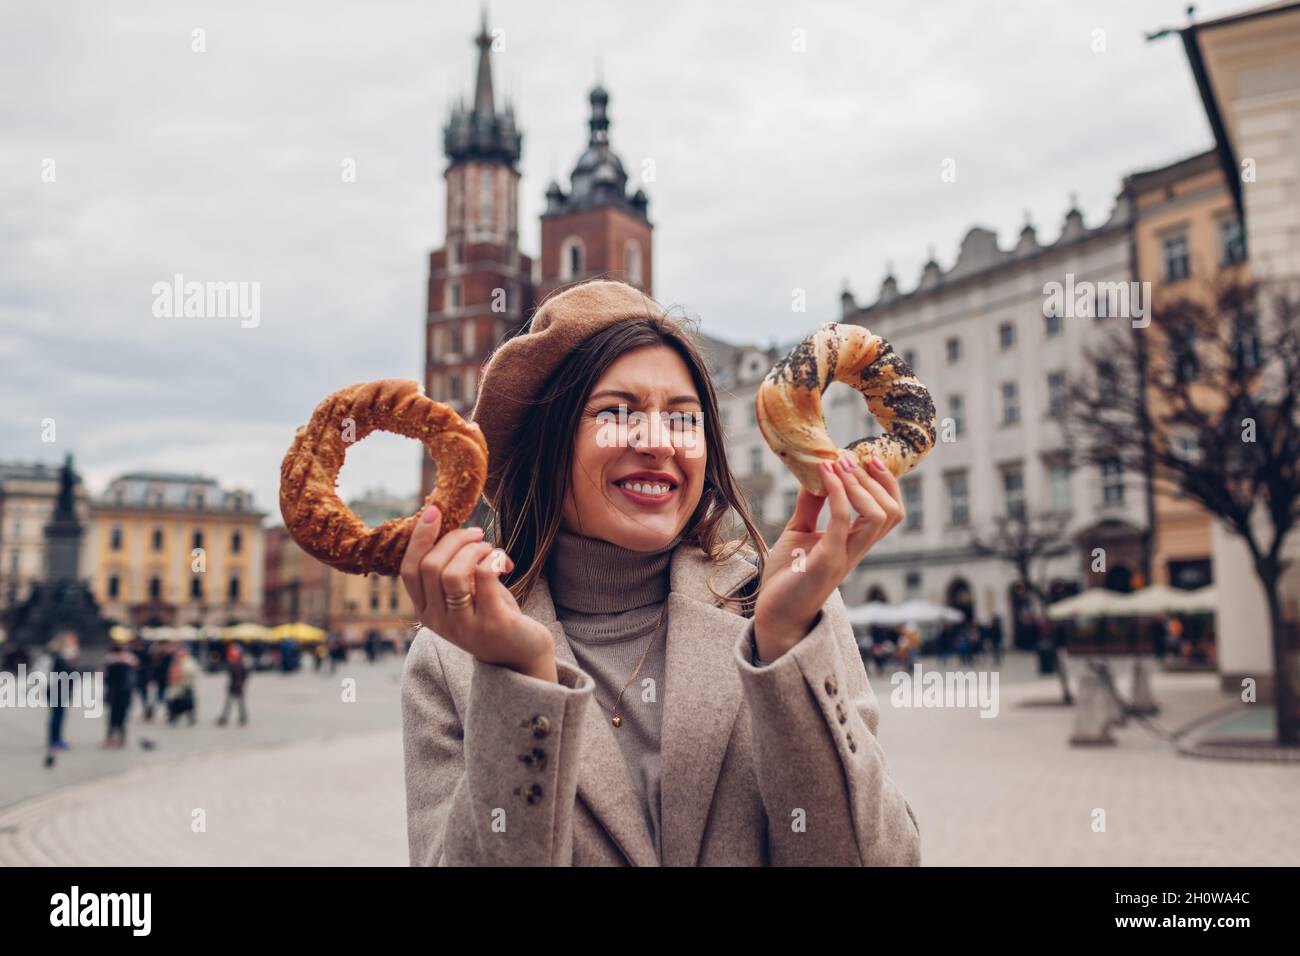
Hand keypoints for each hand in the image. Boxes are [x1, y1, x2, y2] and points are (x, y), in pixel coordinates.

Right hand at [399, 506, 556, 681]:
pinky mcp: (491, 624)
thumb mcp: (466, 594)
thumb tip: (450, 526)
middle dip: (454, 539)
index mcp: (426, 610)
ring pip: (452, 574)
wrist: (522, 656)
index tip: (434, 512)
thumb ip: (454, 568)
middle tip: (477, 533)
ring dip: (473, 550)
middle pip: (430, 566)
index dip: (419, 537)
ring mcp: (463, 625)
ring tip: (489, 548)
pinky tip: (504, 561)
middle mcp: (439, 621)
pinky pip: (484, 578)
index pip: (408, 570)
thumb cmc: (493, 615)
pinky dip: (493, 559)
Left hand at [752, 454, 903, 660]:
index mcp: (855, 543)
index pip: (890, 511)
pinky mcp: (827, 561)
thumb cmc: (787, 577)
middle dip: (879, 479)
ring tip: (840, 463)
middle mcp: (857, 550)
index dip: (886, 482)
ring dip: (861, 484)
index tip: (866, 456)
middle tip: (853, 456)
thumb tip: (816, 473)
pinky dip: (837, 492)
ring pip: (879, 516)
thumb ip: (811, 506)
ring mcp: (845, 556)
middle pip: (893, 512)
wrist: (774, 614)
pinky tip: (824, 475)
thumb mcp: (799, 532)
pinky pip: (843, 522)